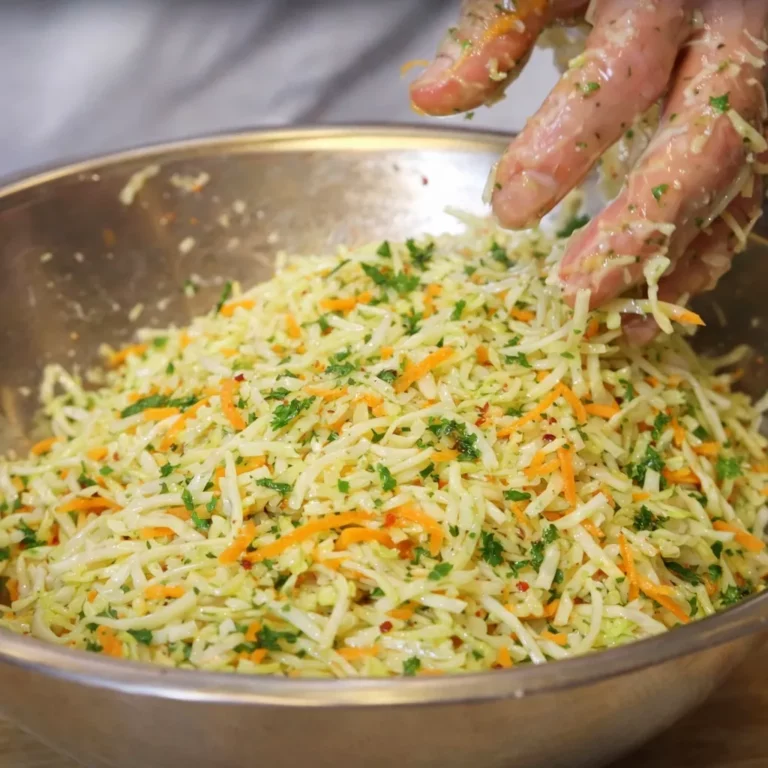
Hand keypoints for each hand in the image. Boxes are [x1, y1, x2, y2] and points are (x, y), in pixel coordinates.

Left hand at [410, 0, 767, 337]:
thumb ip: (496, 31)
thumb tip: (430, 97)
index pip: (621, 75)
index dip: (567, 144)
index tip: (509, 208)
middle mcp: (725, 43)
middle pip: (701, 146)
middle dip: (637, 229)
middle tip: (576, 290)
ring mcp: (750, 93)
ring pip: (730, 186)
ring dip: (673, 263)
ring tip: (616, 322)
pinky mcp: (753, 132)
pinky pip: (742, 200)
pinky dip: (699, 259)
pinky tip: (652, 305)